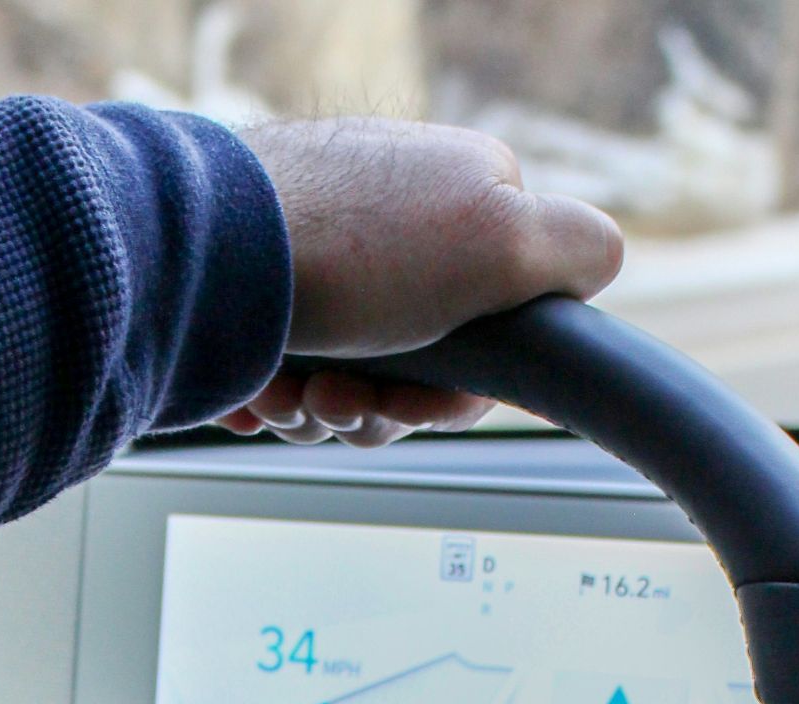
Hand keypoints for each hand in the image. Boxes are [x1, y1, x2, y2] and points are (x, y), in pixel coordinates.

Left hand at [217, 117, 622, 447]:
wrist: (197, 260)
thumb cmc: (347, 246)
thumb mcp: (506, 236)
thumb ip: (580, 248)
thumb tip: (601, 263)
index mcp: (454, 197)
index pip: (495, 323)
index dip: (461, 390)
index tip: (425, 401)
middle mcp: (385, 225)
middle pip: (415, 366)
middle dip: (380, 408)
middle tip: (342, 402)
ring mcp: (314, 261)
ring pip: (345, 379)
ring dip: (323, 411)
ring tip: (295, 392)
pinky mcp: (250, 298)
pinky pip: (279, 374)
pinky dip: (271, 397)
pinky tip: (256, 390)